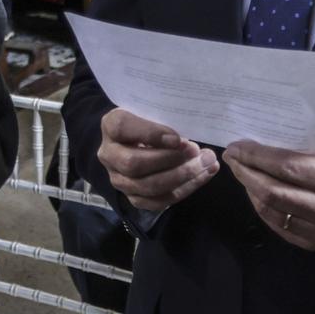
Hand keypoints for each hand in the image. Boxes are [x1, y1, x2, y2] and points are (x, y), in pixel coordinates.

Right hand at [95, 108, 218, 212]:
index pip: (122, 128)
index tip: (178, 138)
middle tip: (196, 152)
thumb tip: (183, 142)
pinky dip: (184, 190)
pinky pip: (157, 201)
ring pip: (147, 186)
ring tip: (205, 164)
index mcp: (111, 126)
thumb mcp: (151, 111)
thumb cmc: (148, 121)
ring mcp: (119, 180)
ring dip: (181, 177)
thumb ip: (162, 120)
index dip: (150, 134)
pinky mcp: (133, 198)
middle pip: (134, 164)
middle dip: (170, 160)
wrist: (138, 141)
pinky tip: (202, 177)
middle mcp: (109, 155)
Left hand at [221, 141, 314, 251]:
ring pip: (271, 210)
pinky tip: (257, 194)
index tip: (237, 147)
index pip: (285, 166)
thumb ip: (305, 149)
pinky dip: (263, 208)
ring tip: (243, 174)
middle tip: (232, 158)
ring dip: (250, 190)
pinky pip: (279, 226)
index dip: (256, 157)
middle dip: (245, 172)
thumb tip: (263, 140)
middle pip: (272, 191)